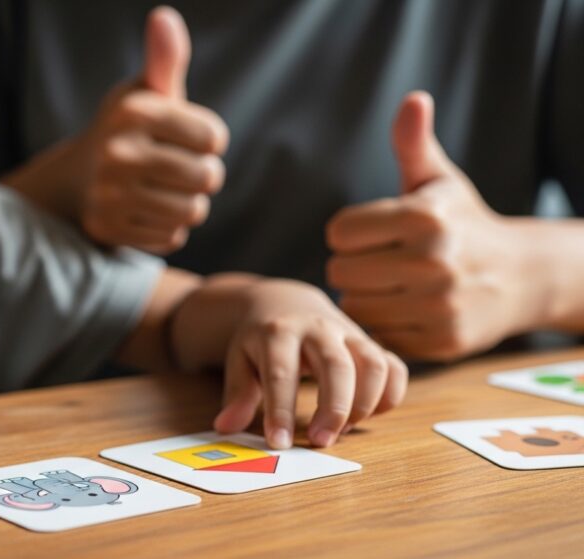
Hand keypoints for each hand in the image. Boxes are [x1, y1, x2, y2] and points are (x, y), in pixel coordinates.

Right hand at [74, 6, 228, 253]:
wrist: (77, 178)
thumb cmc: (128, 129)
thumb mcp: (146, 92)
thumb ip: (165, 59)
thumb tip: (164, 17)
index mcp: (134, 111)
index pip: (214, 138)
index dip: (209, 140)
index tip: (186, 138)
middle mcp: (117, 152)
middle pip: (207, 177)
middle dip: (203, 175)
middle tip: (179, 168)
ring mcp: (110, 194)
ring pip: (193, 211)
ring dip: (188, 203)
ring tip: (165, 189)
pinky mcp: (109, 228)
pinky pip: (172, 237)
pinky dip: (167, 227)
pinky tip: (147, 210)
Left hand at [213, 279, 406, 448]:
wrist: (285, 302)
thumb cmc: (261, 340)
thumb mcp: (240, 360)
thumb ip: (237, 394)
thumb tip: (225, 427)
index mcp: (278, 332)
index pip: (281, 373)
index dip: (280, 410)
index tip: (279, 444)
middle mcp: (318, 328)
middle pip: (336, 366)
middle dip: (333, 408)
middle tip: (321, 441)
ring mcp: (349, 333)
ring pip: (372, 364)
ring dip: (364, 404)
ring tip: (342, 430)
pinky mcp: (369, 342)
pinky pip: (393, 367)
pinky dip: (390, 395)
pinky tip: (370, 414)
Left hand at [327, 91, 534, 360]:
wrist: (523, 277)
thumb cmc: (464, 222)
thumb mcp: (440, 180)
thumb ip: (414, 143)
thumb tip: (413, 99)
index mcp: (425, 218)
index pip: (339, 232)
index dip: (349, 232)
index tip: (370, 233)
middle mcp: (434, 262)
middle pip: (341, 272)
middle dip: (353, 266)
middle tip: (379, 262)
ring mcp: (439, 305)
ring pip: (356, 307)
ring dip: (365, 298)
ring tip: (392, 285)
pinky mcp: (441, 341)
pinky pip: (378, 335)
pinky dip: (385, 325)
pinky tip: (407, 309)